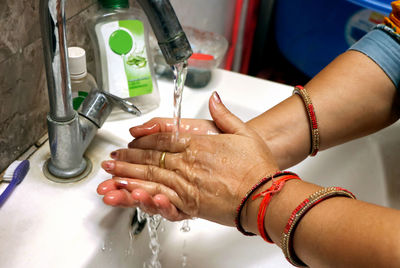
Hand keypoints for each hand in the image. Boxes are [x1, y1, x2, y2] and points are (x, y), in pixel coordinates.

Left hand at [97, 92, 278, 225]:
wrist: (267, 193)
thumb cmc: (258, 166)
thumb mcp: (244, 132)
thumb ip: (224, 114)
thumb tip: (215, 98)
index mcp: (198, 145)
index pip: (163, 140)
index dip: (143, 141)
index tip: (130, 142)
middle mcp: (189, 164)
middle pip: (151, 159)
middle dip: (128, 160)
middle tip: (110, 161)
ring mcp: (188, 185)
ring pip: (151, 178)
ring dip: (128, 177)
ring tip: (110, 178)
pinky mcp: (191, 205)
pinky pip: (162, 199)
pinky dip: (144, 196)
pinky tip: (130, 194)